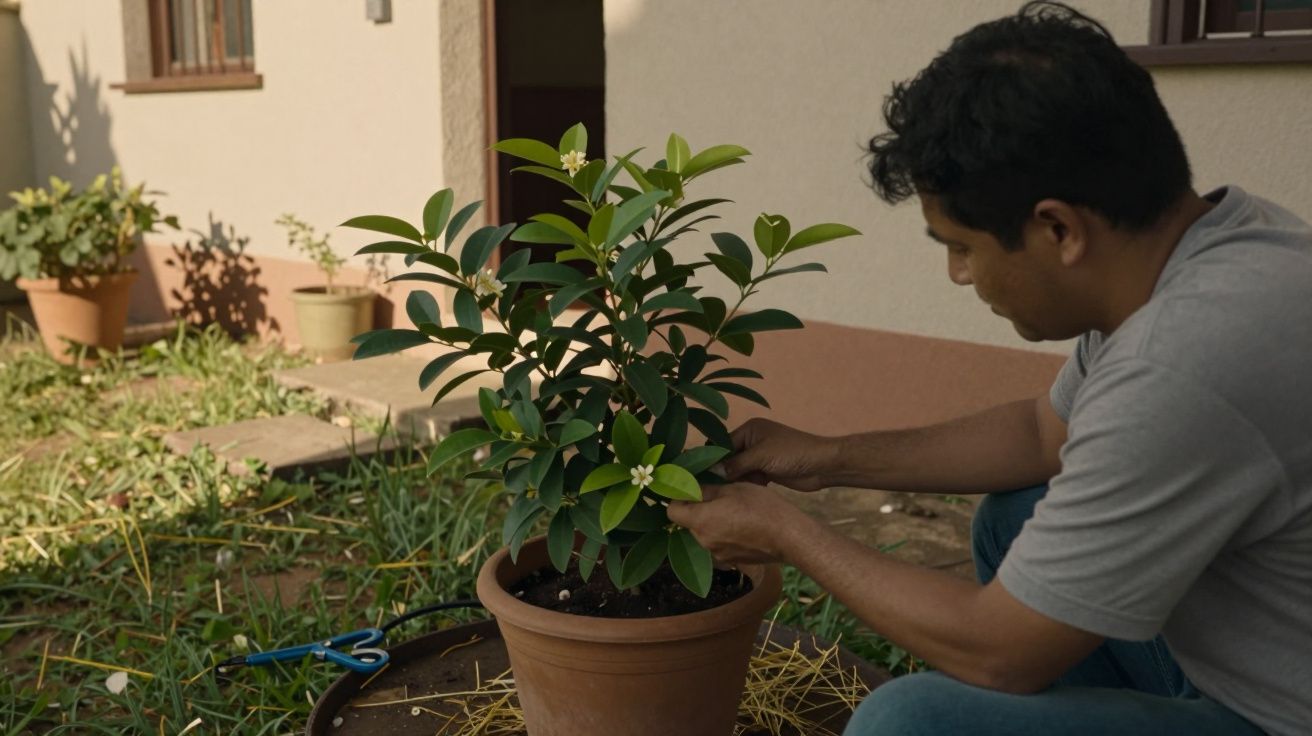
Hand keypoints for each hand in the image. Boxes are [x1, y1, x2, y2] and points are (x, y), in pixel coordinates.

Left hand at [666, 483, 815, 564]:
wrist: (789, 537)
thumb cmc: (761, 507)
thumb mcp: (733, 489)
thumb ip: (706, 490)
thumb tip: (689, 487)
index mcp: (701, 522)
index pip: (673, 512)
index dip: (678, 499)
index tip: (691, 489)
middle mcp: (704, 542)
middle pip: (690, 523)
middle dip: (698, 510)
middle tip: (718, 496)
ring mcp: (718, 555)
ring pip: (706, 534)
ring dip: (713, 522)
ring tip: (734, 511)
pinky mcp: (732, 561)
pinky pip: (720, 544)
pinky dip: (726, 534)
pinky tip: (744, 526)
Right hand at [722, 418, 840, 491]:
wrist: (822, 465)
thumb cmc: (792, 453)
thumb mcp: (761, 456)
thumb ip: (736, 464)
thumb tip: (712, 472)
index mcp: (750, 429)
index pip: (723, 444)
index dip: (714, 459)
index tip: (703, 475)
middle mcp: (752, 441)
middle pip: (729, 458)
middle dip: (725, 471)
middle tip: (715, 487)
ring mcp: (760, 456)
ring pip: (738, 470)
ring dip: (737, 480)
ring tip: (734, 490)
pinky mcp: (767, 470)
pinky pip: (749, 478)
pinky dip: (748, 484)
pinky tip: (749, 491)